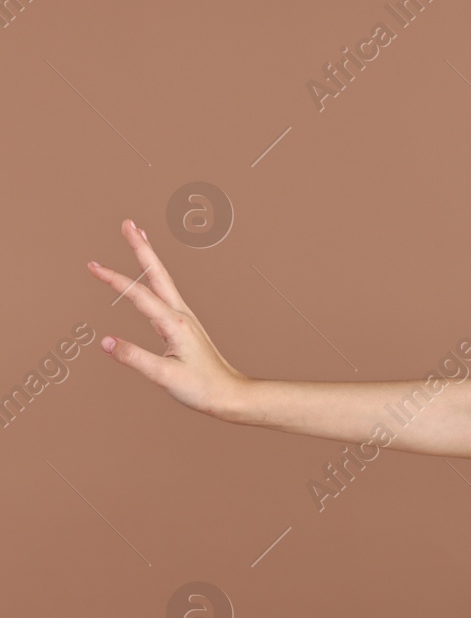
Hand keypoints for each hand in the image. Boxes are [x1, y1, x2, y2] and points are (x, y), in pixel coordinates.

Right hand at [86, 219, 249, 417]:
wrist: (230, 394)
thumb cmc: (202, 387)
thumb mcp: (164, 376)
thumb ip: (134, 358)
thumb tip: (105, 341)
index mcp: (175, 323)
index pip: (139, 295)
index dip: (114, 279)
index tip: (92, 265)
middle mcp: (181, 314)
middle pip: (157, 273)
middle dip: (141, 247)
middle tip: (127, 222)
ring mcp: (184, 318)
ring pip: (162, 279)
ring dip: (148, 256)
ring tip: (138, 236)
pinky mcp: (184, 325)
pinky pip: (165, 293)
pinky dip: (154, 277)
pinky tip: (148, 277)